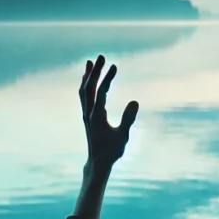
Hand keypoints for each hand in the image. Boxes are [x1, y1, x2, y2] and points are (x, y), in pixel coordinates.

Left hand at [79, 54, 138, 170]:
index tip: (114, 66)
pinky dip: (86, 85)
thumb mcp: (123, 135)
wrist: (98, 162)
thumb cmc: (112, 150)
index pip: (101, 92)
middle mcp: (89, 113)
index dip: (107, 78)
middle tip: (101, 56)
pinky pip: (83, 97)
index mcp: (97, 116)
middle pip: (89, 87)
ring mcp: (86, 114)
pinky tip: (89, 80)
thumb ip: (128, 118)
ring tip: (90, 62)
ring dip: (87, 76)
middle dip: (95, 71)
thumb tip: (135, 101)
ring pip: (83, 91)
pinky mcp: (87, 117)